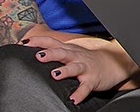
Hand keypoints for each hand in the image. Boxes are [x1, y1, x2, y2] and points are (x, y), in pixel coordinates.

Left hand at [24, 35, 139, 104]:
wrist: (114, 63)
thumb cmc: (88, 60)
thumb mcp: (72, 52)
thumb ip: (56, 51)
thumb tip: (33, 53)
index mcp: (69, 50)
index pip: (52, 42)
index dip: (39, 41)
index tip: (24, 43)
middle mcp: (76, 57)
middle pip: (63, 53)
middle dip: (51, 54)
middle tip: (39, 56)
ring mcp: (85, 68)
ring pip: (75, 67)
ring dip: (65, 71)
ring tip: (55, 75)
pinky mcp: (93, 80)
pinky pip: (86, 87)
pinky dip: (80, 93)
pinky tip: (74, 98)